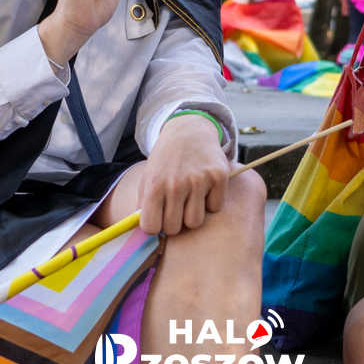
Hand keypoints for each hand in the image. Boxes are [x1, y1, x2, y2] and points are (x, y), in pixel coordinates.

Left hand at [139, 114, 229, 234]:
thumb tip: (146, 233)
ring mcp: (199, 180)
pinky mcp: (219, 176)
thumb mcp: (148, 177)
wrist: (189, 131)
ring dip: (192, 214)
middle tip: (176, 208)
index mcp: (154, 185)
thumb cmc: (166, 160)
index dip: (155, 226)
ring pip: (195, 222)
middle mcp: (176, 184)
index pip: (151, 228)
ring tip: (190, 199)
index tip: (159, 218)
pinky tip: (205, 188)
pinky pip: (215, 207)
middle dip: (174, 222)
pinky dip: (211, 201)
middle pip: (174, 228)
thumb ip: (144, 204)